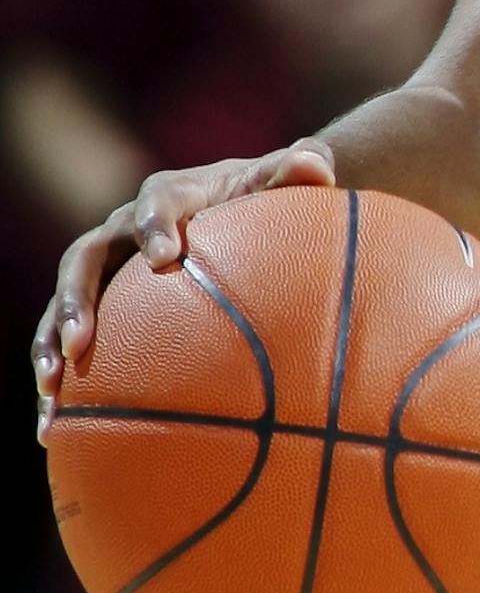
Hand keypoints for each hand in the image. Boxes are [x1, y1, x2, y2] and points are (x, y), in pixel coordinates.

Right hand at [31, 139, 335, 441]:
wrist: (249, 205)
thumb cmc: (269, 195)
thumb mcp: (288, 177)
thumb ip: (302, 167)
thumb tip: (314, 166)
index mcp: (173, 194)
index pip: (158, 202)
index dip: (154, 224)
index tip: (163, 255)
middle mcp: (125, 229)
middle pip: (86, 257)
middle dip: (77, 297)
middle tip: (82, 339)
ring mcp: (109, 267)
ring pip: (65, 302)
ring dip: (52, 343)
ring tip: (53, 389)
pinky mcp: (104, 303)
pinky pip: (72, 339)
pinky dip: (64, 379)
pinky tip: (56, 427)